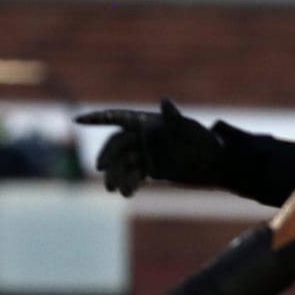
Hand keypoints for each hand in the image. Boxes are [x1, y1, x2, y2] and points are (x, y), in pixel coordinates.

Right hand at [76, 98, 226, 195]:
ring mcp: (147, 152)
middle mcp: (145, 136)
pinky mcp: (151, 167)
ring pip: (123, 162)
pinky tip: (128, 193)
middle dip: (108, 156)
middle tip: (102, 170)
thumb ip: (174, 118)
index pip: (119, 117)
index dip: (98, 117)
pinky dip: (129, 183)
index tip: (78, 120)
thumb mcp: (190, 131)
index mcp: (150, 122)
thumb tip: (165, 101)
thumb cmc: (205, 142)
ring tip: (115, 189)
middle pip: (117, 145)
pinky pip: (133, 174)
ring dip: (116, 174)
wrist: (216, 164)